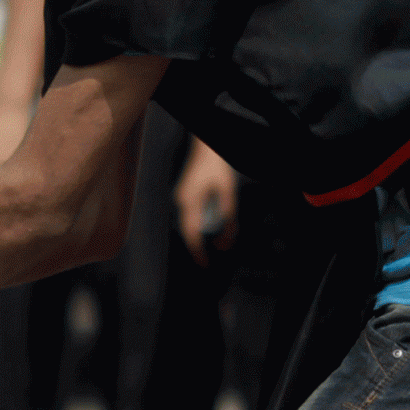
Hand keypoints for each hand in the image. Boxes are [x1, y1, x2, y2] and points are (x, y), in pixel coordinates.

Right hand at [174, 141, 239, 262]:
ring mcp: (182, 197)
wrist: (205, 145)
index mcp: (189, 202)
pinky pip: (191, 215)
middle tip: (213, 254)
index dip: (197, 252)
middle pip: (189, 231)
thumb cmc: (216, 164)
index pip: (191, 234)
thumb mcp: (227, 190)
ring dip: (202, 233)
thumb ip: (227, 214)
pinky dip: (201, 223)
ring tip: (218, 239)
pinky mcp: (186, 194)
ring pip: (190, 224)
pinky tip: (212, 225)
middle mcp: (182, 202)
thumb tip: (227, 236)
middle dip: (201, 244)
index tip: (204, 264)